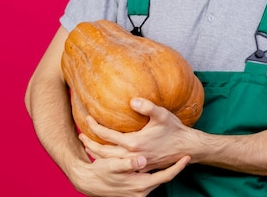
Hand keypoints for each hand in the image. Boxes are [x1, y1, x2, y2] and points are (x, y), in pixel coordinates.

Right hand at [65, 152, 189, 196]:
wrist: (88, 182)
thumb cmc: (101, 173)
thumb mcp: (113, 166)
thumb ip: (128, 164)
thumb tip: (142, 161)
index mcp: (140, 185)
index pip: (166, 176)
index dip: (177, 167)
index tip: (187, 157)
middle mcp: (142, 190)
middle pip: (164, 178)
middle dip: (174, 167)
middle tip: (185, 154)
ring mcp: (139, 191)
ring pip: (157, 178)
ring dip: (165, 168)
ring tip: (174, 156)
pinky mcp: (135, 188)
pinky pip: (150, 178)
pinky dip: (155, 170)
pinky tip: (155, 159)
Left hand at [80, 98, 196, 171]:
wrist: (186, 148)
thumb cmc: (174, 129)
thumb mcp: (162, 115)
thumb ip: (147, 106)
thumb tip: (133, 100)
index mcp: (134, 142)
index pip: (107, 135)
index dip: (95, 126)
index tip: (87, 118)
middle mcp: (132, 155)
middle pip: (103, 152)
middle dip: (90, 143)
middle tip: (80, 135)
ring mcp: (135, 162)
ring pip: (110, 161)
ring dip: (97, 153)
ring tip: (87, 146)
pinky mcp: (140, 166)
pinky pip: (119, 165)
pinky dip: (108, 161)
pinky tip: (105, 156)